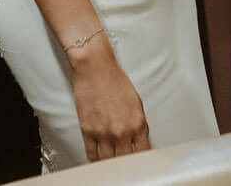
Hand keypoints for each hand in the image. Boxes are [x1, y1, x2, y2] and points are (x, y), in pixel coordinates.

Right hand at [70, 41, 149, 160]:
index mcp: (137, 123)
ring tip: (112, 160)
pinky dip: (96, 159)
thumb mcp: (137, 102)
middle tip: (125, 162)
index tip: (139, 161)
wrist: (96, 69)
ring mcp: (103, 133)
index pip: (143, 153)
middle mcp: (121, 131)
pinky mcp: (87, 131)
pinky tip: (99, 157)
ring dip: (110, 162)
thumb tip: (139, 141)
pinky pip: (92, 155)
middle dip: (126, 162)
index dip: (141, 159)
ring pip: (108, 161)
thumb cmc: (115, 81)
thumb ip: (139, 125)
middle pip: (125, 160)